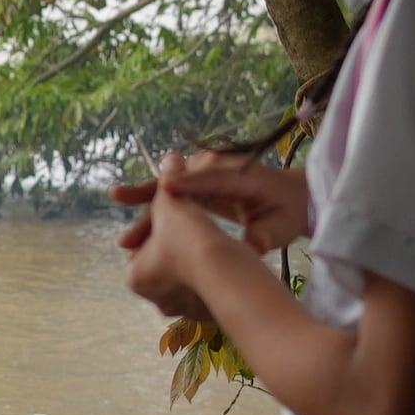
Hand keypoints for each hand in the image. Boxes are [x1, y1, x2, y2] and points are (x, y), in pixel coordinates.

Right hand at [110, 149, 311, 253]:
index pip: (213, 178)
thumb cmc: (288, 210)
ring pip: (170, 191)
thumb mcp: (283, 224)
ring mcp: (205, 173)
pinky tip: (134, 235)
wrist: (292, 196)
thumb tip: (254, 246)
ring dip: (146, 208)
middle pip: (181, 183)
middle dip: (154, 202)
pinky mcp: (197, 183)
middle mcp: (218, 167)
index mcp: (242, 174)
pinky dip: (153, 211)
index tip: (167, 188)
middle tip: (127, 217)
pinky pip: (171, 197)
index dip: (190, 183)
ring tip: (122, 230)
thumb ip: (267, 234)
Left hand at [119, 181, 243, 320]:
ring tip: (216, 242)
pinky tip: (229, 260)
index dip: (165, 220)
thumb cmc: (194, 241)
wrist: (233, 279)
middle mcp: (153, 299)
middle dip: (180, 243)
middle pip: (167, 260)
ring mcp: (180, 310)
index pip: (147, 241)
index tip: (181, 208)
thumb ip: (166, 186)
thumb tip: (168, 158)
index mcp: (136, 276)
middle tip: (199, 224)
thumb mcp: (174, 206)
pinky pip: (209, 288)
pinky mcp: (206, 315)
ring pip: (189, 274)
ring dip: (199, 260)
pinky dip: (215, 276)